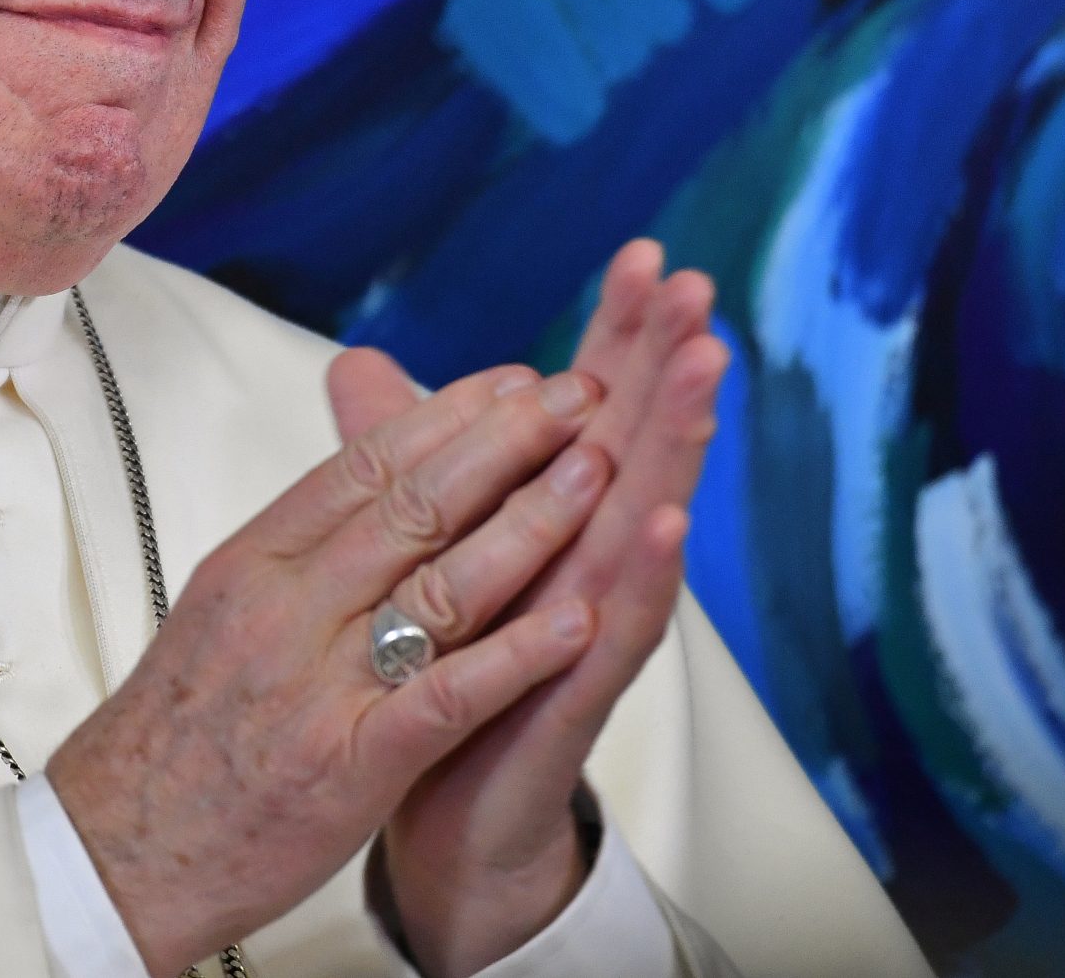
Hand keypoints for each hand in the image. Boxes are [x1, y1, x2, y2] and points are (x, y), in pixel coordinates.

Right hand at [47, 360, 616, 970]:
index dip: (450, 414)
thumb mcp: (220, 609)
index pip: (365, 463)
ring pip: (440, 584)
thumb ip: (298, 546)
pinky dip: (517, 655)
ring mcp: (317, 686)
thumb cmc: (174, 735)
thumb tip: (364, 477)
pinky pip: (446, 697)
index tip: (517, 379)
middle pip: (412, 502)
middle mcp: (284, 607)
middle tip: (582, 396)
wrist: (116, 851)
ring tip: (597, 476)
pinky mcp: (349, 766)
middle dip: (508, 441)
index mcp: (254, 561)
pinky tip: (577, 622)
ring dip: (529, 524)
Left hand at [345, 241, 728, 976]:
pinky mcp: (574, 693)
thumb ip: (398, 455)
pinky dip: (644, 573)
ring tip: (706, 369)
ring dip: (674, 442)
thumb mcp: (416, 546)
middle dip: (665, 361)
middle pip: (630, 439)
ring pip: (640, 517)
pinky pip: (615, 628)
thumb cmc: (443, 671)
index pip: (588, 404)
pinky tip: (664, 520)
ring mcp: (587, 622)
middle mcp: (579, 557)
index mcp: (543, 514)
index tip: (647, 252)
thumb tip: (359, 363)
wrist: (443, 812)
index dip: (615, 331)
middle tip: (699, 284)